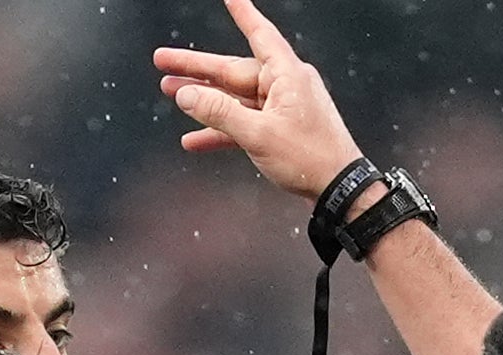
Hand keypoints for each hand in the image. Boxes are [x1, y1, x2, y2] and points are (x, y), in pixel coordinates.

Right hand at [156, 0, 366, 194]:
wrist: (339, 190)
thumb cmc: (311, 158)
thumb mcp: (258, 134)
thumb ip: (219, 113)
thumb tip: (186, 95)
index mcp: (286, 74)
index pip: (259, 34)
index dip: (242, 13)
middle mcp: (284, 85)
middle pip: (233, 70)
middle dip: (196, 68)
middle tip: (163, 60)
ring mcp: (281, 107)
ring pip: (234, 98)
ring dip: (203, 99)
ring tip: (170, 92)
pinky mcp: (279, 129)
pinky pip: (243, 123)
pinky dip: (221, 130)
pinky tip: (194, 139)